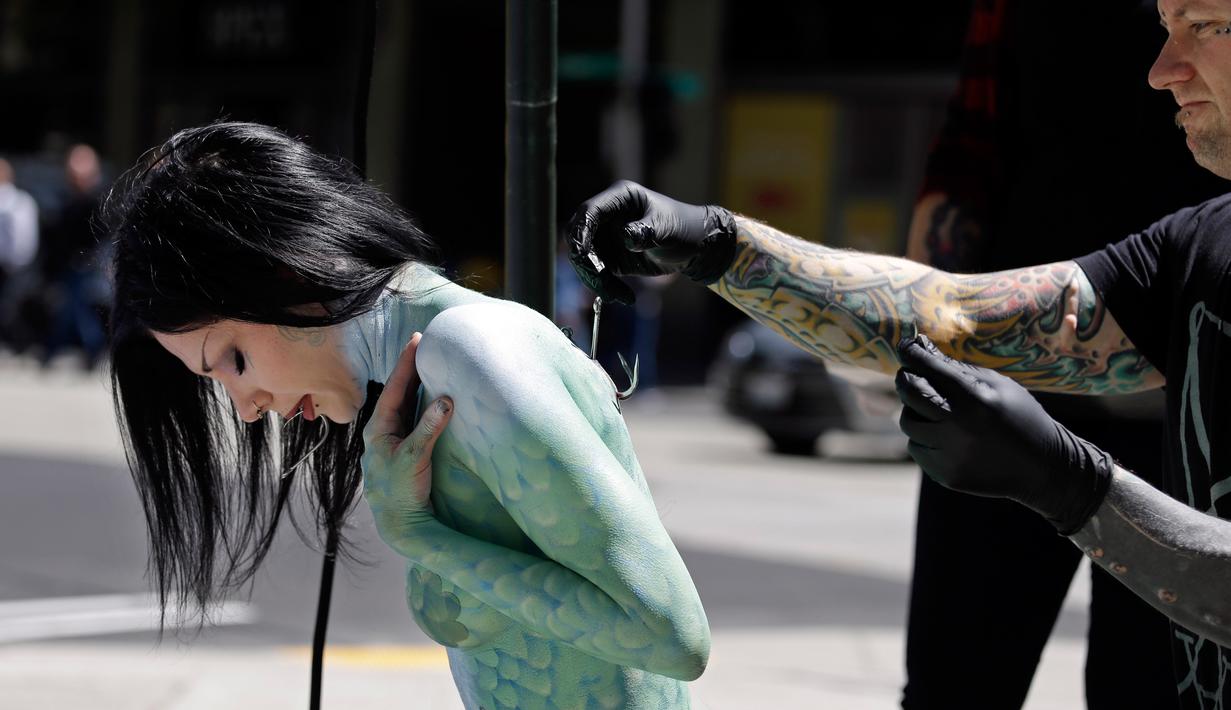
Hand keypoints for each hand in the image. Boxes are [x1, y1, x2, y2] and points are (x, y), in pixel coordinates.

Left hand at [361, 332, 453, 543]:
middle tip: (426, 345)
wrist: (400, 524)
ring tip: (432, 363)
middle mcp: (384, 431)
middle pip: (399, 392)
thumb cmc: (401, 492)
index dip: (406, 363)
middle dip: (412, 369)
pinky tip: (436, 397)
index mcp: (378, 428)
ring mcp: (395, 440)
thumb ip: (428, 429)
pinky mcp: (406, 450)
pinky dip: (425, 404)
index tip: (417, 340)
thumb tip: (446, 399)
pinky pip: (415, 419)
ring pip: (407, 405)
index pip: (393, 388)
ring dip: (419, 385)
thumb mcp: (414, 458)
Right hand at [564, 180, 737, 303]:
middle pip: (579, 236)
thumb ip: (645, 231)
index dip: (582, 232)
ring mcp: (605, 237)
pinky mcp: (609, 257)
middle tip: (599, 279)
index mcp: (619, 198)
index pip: (590, 211)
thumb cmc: (683, 228)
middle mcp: (607, 216)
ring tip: (616, 295)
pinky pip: (597, 273)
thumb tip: (626, 238)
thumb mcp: (666, 228)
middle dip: (584, 260)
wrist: (694, 247)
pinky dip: (604, 286)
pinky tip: (623, 297)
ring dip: (594, 279)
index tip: (582, 254)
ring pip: (584, 259)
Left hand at [894, 335, 1111, 534]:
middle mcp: (958, 428)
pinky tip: (948, 436)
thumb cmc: (1020, 416)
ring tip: (938, 410)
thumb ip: (957, 368)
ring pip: (909, 423)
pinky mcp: (945, 475)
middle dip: (906, 380)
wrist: (1043, 467)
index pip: (928, 369)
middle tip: (910, 374)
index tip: (905, 346)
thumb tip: (921, 346)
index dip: (912, 353)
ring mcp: (949, 455)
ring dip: (917, 412)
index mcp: (974, 400)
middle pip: (909, 394)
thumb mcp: (997, 384)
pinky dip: (925, 438)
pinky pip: (917, 448)